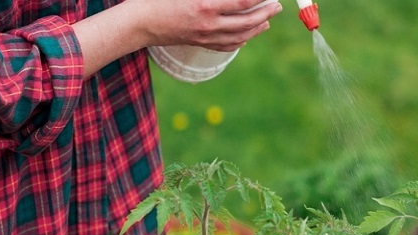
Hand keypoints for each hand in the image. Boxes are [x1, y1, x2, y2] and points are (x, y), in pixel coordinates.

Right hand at [136, 0, 282, 50]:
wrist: (141, 23)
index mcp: (206, 4)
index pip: (243, 0)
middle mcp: (209, 24)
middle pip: (247, 22)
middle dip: (266, 13)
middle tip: (277, 6)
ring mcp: (205, 37)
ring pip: (240, 37)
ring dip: (257, 29)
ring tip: (267, 22)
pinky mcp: (200, 43)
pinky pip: (227, 46)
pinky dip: (241, 41)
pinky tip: (248, 36)